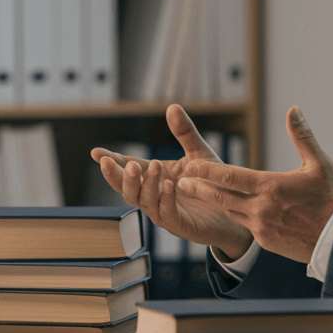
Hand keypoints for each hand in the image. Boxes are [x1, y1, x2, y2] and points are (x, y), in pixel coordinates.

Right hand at [90, 104, 252, 259]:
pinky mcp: (179, 225)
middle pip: (126, 188)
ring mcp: (163, 212)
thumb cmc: (213, 183)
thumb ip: (184, 133)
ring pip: (143, 201)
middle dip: (117, 176)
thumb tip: (172, 106)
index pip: (127, 169)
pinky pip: (166, 213)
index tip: (96, 152)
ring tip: (150, 166)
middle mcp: (154, 196)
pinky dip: (165, 198)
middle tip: (111, 162)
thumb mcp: (199, 153)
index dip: (111, 161)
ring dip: (144, 183)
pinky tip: (168, 185)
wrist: (236, 210)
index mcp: (154, 178)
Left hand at [177, 106, 332, 263]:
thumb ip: (302, 136)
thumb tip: (293, 109)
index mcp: (271, 187)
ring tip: (195, 190)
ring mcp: (261, 227)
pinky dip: (234, 213)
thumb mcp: (320, 165)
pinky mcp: (264, 241)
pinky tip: (227, 206)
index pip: (231, 177)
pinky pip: (244, 224)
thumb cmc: (330, 199)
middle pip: (221, 197)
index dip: (209, 170)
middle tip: (181, 179)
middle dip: (198, 188)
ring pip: (230, 211)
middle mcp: (261, 209)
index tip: (190, 164)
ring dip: (213, 201)